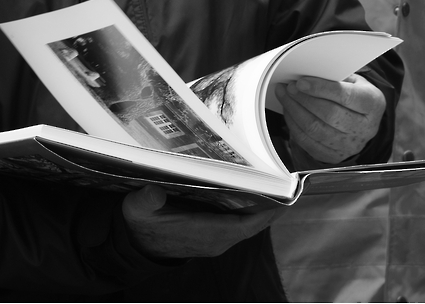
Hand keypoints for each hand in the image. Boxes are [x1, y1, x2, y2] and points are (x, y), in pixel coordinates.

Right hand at [122, 185, 279, 258]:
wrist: (137, 244)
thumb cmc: (141, 224)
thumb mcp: (137, 210)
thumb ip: (145, 202)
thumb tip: (153, 192)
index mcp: (205, 235)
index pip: (244, 226)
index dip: (265, 213)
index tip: (282, 196)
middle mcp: (217, 240)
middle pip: (253, 223)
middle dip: (271, 204)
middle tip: (287, 181)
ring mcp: (218, 238)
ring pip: (249, 222)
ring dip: (264, 205)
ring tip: (277, 181)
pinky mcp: (215, 234)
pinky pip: (242, 222)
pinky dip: (252, 207)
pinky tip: (257, 189)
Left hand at [274, 73, 385, 166]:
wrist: (362, 121)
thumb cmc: (355, 95)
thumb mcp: (354, 81)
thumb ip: (336, 77)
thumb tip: (308, 73)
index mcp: (373, 104)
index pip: (346, 96)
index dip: (321, 88)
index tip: (301, 81)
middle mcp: (365, 128)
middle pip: (329, 114)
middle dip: (304, 99)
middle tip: (289, 87)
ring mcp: (350, 145)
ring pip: (316, 129)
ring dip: (295, 110)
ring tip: (285, 95)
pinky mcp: (334, 156)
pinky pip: (308, 142)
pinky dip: (294, 125)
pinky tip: (289, 111)